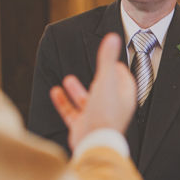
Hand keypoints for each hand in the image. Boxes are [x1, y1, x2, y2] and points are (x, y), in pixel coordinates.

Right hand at [49, 33, 135, 149]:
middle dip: (98, 78)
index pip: (125, 79)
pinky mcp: (83, 127)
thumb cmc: (104, 112)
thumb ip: (107, 59)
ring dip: (78, 90)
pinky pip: (72, 112)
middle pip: (106, 90)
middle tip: (95, 69)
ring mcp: (97, 118)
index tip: (113, 61)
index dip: (119, 69)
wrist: (94, 144)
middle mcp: (113, 108)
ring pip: (87, 101)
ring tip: (68, 79)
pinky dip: (64, 102)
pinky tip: (55, 92)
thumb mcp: (105, 80)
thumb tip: (113, 36)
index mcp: (124, 97)